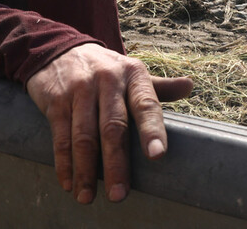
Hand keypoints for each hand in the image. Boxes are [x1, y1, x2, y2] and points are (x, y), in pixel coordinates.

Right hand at [25, 43, 192, 203]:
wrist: (59, 49)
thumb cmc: (105, 69)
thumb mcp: (131, 72)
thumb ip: (159, 87)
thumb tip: (190, 86)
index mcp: (133, 75)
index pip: (146, 104)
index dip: (152, 130)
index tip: (157, 155)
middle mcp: (107, 80)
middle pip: (113, 127)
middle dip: (116, 163)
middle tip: (119, 194)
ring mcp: (80, 90)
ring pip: (84, 137)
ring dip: (86, 171)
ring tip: (88, 197)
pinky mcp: (56, 101)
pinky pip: (61, 137)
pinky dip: (64, 163)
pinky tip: (69, 182)